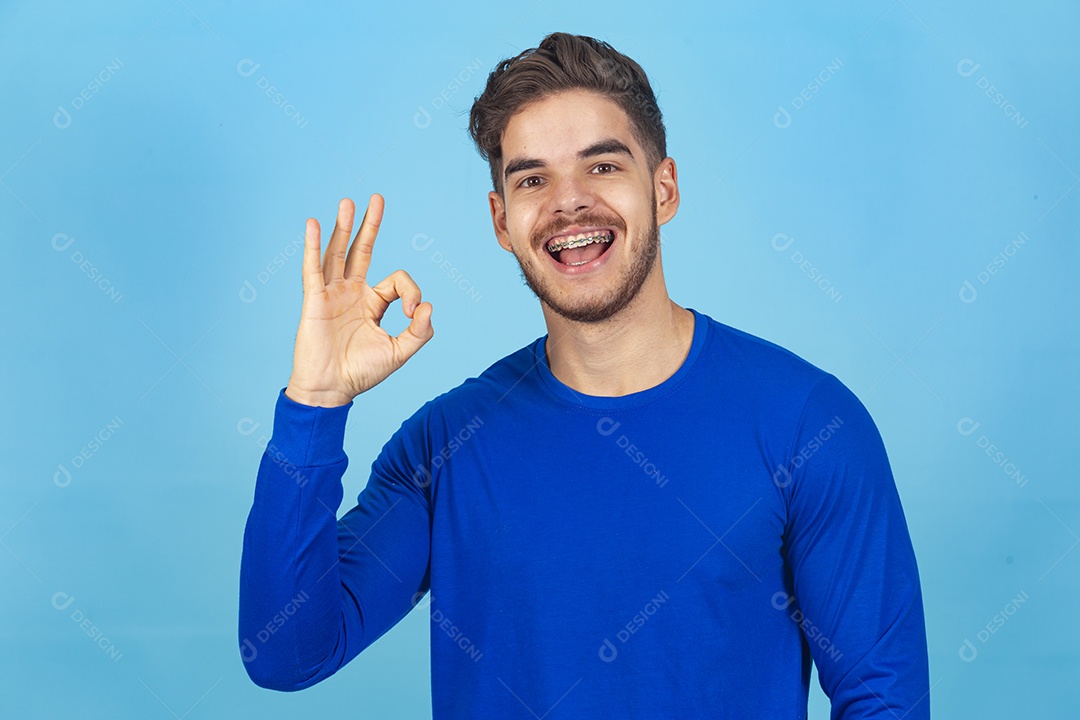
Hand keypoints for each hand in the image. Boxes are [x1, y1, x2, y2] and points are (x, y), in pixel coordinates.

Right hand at [284, 194, 432, 406]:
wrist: (331, 390)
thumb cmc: (361, 373)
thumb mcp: (399, 352)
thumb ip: (419, 331)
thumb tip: (428, 305)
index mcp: (372, 303)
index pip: (396, 281)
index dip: (411, 291)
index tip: (413, 312)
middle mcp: (351, 293)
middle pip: (361, 250)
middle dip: (370, 225)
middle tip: (377, 198)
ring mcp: (331, 294)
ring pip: (338, 253)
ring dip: (343, 227)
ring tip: (348, 202)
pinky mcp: (314, 300)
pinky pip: (313, 268)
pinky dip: (313, 246)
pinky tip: (313, 224)